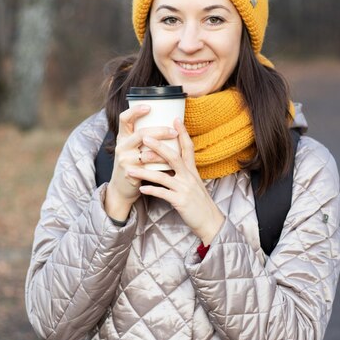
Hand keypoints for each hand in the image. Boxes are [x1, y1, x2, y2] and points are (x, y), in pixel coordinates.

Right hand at [104, 105, 178, 221]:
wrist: (122, 189)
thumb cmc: (134, 164)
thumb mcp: (133, 148)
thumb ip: (144, 137)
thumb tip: (168, 121)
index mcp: (123, 137)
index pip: (124, 118)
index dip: (135, 111)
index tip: (149, 107)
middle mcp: (121, 146)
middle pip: (141, 133)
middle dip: (160, 131)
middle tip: (174, 132)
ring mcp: (124, 160)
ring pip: (147, 152)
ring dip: (164, 151)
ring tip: (176, 151)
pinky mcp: (129, 173)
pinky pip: (149, 167)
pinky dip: (161, 165)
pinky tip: (170, 165)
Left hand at [127, 118, 224, 244]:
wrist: (210, 221)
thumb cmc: (199, 202)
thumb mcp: (194, 183)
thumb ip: (184, 172)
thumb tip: (172, 161)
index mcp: (192, 170)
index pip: (187, 147)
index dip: (182, 132)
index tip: (175, 118)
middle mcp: (189, 176)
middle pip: (173, 156)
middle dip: (158, 146)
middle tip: (144, 137)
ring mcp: (185, 188)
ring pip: (162, 176)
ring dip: (144, 172)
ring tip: (129, 169)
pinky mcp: (180, 201)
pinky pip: (163, 194)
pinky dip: (151, 190)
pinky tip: (141, 189)